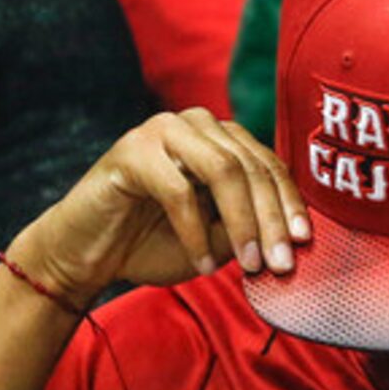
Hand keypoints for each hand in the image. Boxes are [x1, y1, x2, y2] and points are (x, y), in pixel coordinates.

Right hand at [5, 110, 308, 308]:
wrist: (83, 254)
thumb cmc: (151, 244)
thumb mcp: (215, 240)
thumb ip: (248, 229)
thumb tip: (290, 238)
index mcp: (220, 139)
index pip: (267, 164)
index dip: (289, 203)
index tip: (304, 242)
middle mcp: (195, 125)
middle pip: (250, 165)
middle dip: (271, 218)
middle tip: (281, 263)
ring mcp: (162, 131)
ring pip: (222, 170)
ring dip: (242, 222)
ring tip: (250, 265)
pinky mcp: (132, 151)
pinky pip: (178, 190)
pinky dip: (195, 232)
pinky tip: (203, 264)